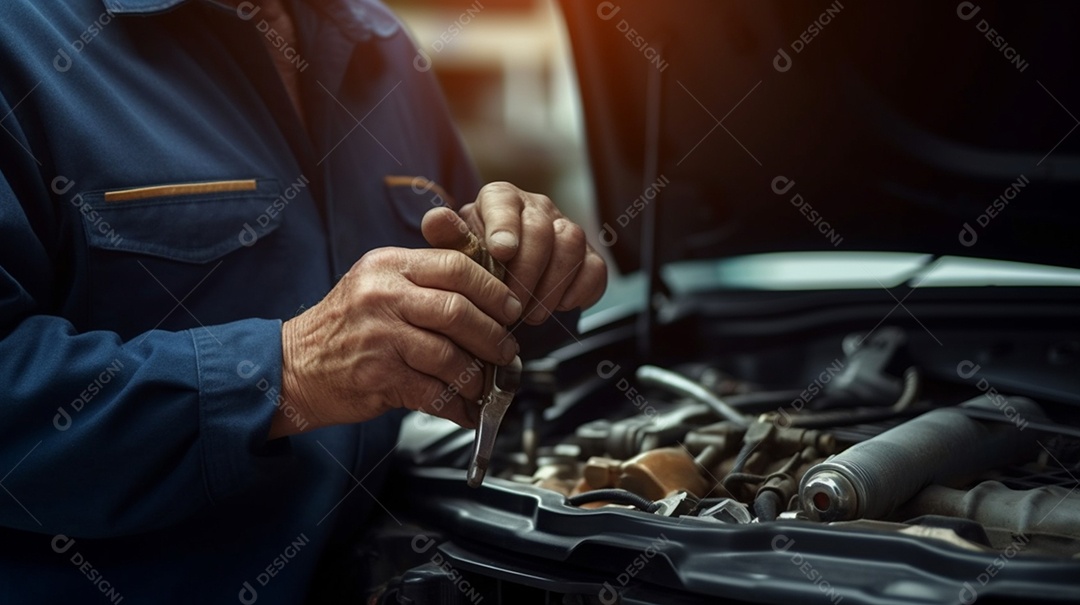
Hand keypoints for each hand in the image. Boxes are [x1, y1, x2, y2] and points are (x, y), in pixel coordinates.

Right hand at [271, 247, 521, 438]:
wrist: (291, 367)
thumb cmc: (343, 328)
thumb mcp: (377, 285)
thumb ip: (424, 282)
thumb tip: (487, 299)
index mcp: (389, 265)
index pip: (456, 266)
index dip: (493, 290)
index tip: (510, 308)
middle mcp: (382, 295)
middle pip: (458, 311)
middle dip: (492, 336)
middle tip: (506, 350)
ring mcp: (379, 336)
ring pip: (449, 355)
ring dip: (477, 376)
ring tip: (484, 383)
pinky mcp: (378, 376)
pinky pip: (433, 393)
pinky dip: (456, 405)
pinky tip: (464, 408)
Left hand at [423, 182, 607, 324]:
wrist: (502, 279)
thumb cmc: (476, 261)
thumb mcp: (454, 251)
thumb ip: (446, 237)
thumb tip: (435, 220)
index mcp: (501, 199)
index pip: (505, 203)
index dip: (505, 226)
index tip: (501, 252)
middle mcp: (536, 208)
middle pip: (542, 228)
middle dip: (528, 270)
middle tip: (512, 304)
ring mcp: (565, 230)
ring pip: (572, 242)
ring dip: (553, 283)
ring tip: (532, 314)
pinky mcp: (587, 256)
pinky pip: (595, 267)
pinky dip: (581, 289)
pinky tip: (560, 307)